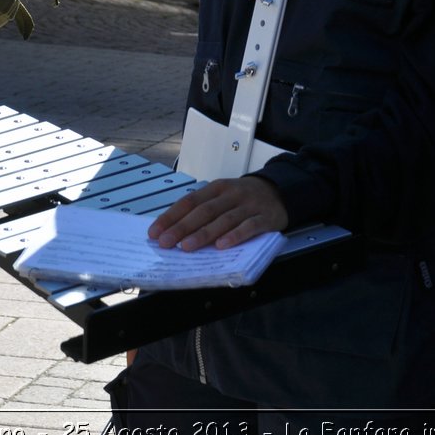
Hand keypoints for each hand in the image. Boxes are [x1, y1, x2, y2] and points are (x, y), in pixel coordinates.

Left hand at [148, 175, 287, 250]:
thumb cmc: (244, 199)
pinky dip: (235, 236)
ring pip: (224, 219)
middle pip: (204, 211)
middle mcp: (231, 194)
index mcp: (217, 188)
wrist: (280, 191)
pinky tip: (222, 246)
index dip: (171, 216)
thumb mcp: (223, 197)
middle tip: (165, 243)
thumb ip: (204, 210)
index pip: (190, 201)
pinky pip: (249, 227)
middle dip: (182, 227)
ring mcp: (249, 206)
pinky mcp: (265, 218)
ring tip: (187, 247)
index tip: (154, 232)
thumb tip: (174, 230)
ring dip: (204, 234)